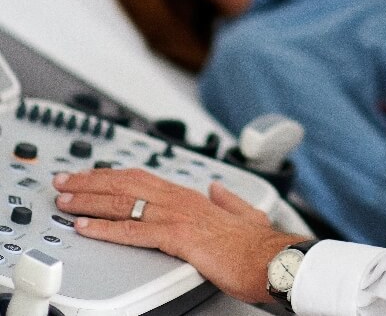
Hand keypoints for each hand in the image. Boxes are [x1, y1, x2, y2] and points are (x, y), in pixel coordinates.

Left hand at [53, 169, 308, 303]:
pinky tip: (86, 228)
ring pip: (125, 202)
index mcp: (193, 196)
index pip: (143, 178)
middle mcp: (182, 199)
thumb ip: (228, 199)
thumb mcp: (245, 213)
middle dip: (91, 181)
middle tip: (64, 181)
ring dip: (90, 200)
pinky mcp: (178, 237)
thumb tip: (217, 188)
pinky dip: (106, 227)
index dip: (113, 176)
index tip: (90, 176)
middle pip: (127, 183)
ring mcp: (179, 215)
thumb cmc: (258, 245)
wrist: (271, 259)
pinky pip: (134, 231)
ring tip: (65, 200)